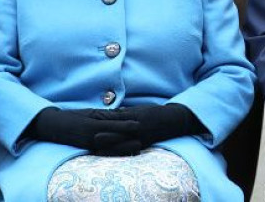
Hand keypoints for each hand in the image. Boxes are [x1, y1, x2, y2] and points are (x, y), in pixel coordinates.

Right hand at [27, 107, 140, 155]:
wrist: (55, 127)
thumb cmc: (74, 116)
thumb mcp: (91, 112)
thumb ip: (107, 114)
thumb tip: (124, 113)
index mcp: (93, 124)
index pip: (114, 124)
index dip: (127, 124)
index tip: (139, 123)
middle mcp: (93, 136)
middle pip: (115, 138)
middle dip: (129, 138)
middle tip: (144, 137)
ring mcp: (90, 144)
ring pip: (111, 148)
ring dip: (125, 148)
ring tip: (138, 147)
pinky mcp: (88, 150)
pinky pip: (104, 153)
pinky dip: (115, 153)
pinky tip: (124, 152)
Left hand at [72, 104, 204, 145]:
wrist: (173, 121)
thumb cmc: (156, 112)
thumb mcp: (142, 108)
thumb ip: (128, 112)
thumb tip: (114, 113)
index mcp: (136, 115)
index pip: (117, 117)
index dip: (104, 119)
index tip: (92, 120)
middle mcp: (138, 126)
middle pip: (118, 131)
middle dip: (105, 134)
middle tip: (91, 137)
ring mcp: (141, 136)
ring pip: (123, 142)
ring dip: (109, 146)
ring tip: (97, 149)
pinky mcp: (144, 144)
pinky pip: (130, 150)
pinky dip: (120, 152)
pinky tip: (112, 155)